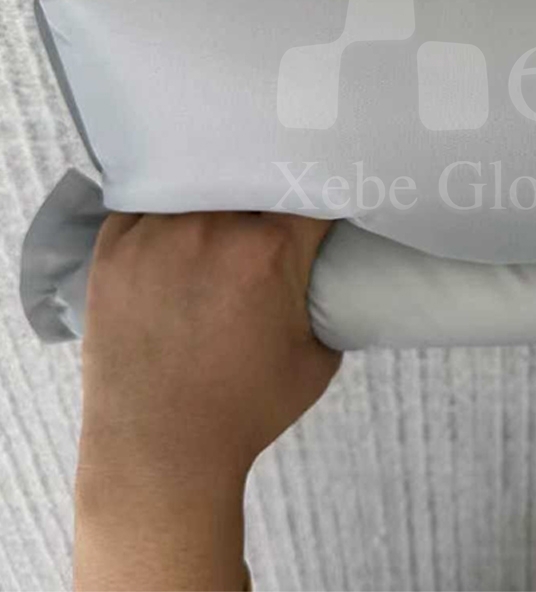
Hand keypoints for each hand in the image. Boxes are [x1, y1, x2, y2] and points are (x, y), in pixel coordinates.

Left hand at [75, 210, 338, 590]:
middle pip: (255, 180)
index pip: (311, 192)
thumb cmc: (247, 410)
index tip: (325, 198)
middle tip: (275, 210)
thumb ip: (325, 301)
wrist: (160, 451)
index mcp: (271, 251)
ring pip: (200, 182)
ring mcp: (158, 233)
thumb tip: (324, 273)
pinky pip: (145, 201)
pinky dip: (166, 206)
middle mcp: (214, 228)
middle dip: (271, 192)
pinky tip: (177, 220)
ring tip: (223, 213)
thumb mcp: (318, 358)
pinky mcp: (114, 248)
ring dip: (218, 193)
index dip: (323, 191)